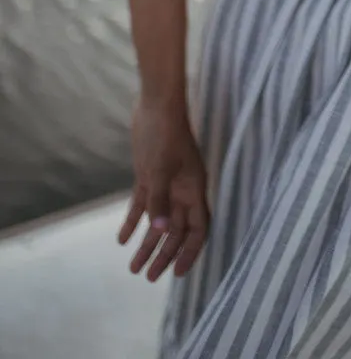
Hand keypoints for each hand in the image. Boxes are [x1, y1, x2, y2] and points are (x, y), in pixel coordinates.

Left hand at [117, 98, 209, 281]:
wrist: (156, 105)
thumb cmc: (164, 135)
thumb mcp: (160, 169)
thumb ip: (159, 201)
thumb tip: (159, 232)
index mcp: (194, 189)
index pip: (198, 228)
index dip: (190, 252)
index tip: (178, 274)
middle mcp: (183, 190)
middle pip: (176, 230)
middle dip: (163, 255)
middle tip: (147, 276)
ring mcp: (166, 184)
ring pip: (158, 222)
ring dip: (147, 244)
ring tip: (132, 267)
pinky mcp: (149, 176)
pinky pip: (143, 206)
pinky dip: (133, 222)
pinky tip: (121, 239)